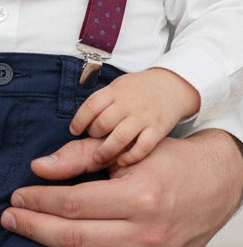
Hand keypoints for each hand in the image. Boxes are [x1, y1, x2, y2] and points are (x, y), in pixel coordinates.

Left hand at [0, 128, 242, 246]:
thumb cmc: (167, 160)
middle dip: (35, 231)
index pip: (74, 203)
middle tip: (7, 222)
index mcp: (136, 196)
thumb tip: (38, 168)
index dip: (39, 200)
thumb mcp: (127, 149)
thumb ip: (81, 156)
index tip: (16, 197)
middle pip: (79, 239)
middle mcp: (147, 234)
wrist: (218, 181)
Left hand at [70, 68, 200, 166]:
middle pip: (103, 123)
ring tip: (99, 158)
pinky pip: (142, 147)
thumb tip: (82, 121)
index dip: (79, 120)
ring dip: (106, 151)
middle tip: (92, 141)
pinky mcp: (158, 129)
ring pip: (119, 138)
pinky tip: (122, 161)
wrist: (171, 86)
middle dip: (93, 135)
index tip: (74, 131)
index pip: (91, 105)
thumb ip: (103, 101)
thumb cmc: (139, 89)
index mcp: (116, 90)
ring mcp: (144, 116)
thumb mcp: (119, 86)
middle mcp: (129, 103)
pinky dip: (130, 157)